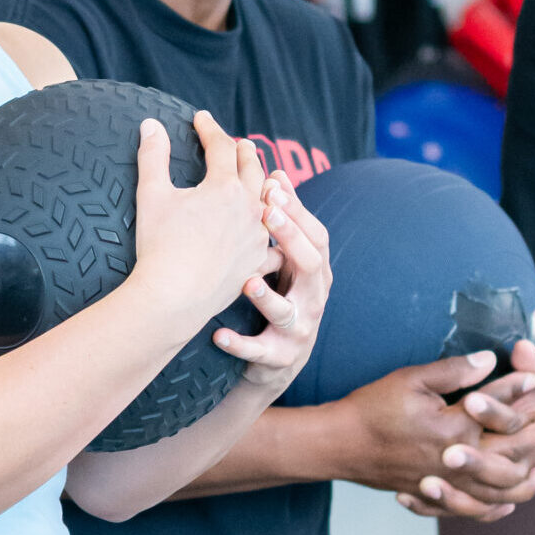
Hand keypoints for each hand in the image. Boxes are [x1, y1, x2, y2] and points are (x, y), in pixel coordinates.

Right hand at [129, 112, 270, 331]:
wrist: (175, 297)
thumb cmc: (159, 245)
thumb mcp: (151, 194)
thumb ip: (153, 156)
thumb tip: (151, 124)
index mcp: (224, 186)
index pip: (220, 146)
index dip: (210, 129)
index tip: (201, 119)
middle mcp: (249, 207)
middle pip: (252, 169)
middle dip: (242, 152)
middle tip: (237, 143)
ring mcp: (257, 236)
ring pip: (269, 204)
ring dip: (264, 187)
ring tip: (261, 181)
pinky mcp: (257, 263)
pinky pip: (274, 244)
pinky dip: (274, 234)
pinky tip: (273, 234)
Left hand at [213, 171, 331, 391]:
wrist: (277, 362)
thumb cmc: (281, 298)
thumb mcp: (287, 262)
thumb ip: (284, 223)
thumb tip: (275, 172)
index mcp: (316, 271)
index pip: (316, 235)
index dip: (298, 210)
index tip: (273, 184)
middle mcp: (314, 298)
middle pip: (312, 265)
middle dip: (291, 238)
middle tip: (265, 213)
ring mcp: (299, 330)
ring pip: (288, 312)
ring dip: (267, 297)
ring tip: (247, 281)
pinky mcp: (280, 358)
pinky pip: (260, 351)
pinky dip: (240, 344)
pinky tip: (218, 335)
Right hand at [337, 353, 534, 522]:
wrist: (340, 445)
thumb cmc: (373, 408)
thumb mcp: (412, 380)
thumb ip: (455, 371)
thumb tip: (490, 360)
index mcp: (454, 429)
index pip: (499, 408)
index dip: (518, 388)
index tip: (532, 375)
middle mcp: (456, 461)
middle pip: (511, 454)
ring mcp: (447, 483)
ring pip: (500, 490)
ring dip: (526, 478)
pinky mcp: (435, 496)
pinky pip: (474, 511)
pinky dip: (496, 508)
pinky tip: (508, 502)